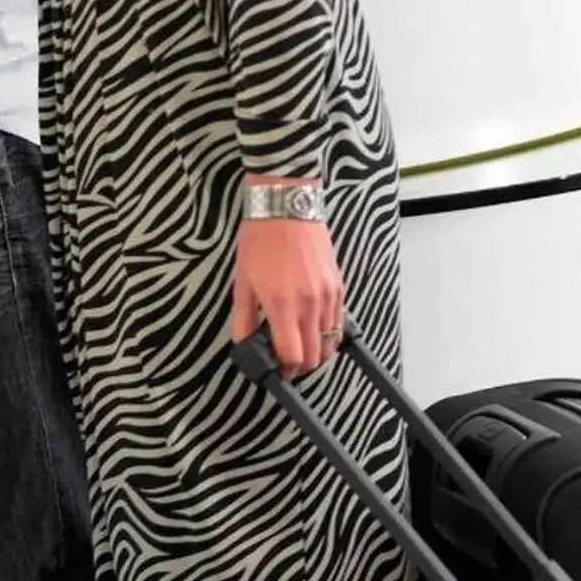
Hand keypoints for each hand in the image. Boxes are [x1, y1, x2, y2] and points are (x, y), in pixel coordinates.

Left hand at [227, 191, 344, 378]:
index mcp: (282, 304)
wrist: (286, 209)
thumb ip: (244, 317)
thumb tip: (243, 343)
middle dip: (302, 365)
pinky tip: (313, 327)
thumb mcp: (242, 280)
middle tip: (287, 361)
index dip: (287, 370)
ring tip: (300, 344)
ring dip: (317, 350)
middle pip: (316, 355)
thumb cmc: (260, 241)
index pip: (293, 355)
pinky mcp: (338, 287)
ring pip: (331, 341)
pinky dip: (328, 332)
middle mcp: (309, 304)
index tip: (278, 371)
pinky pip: (338, 322)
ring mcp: (328, 296)